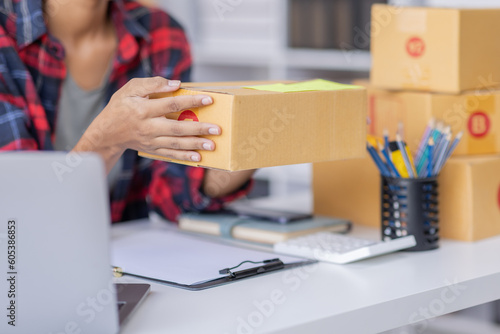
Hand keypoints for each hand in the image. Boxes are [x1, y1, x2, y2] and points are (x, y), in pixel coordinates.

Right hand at [74, 77, 219, 171]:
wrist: (107, 132)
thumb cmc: (121, 106)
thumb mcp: (131, 89)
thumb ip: (153, 83)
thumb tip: (176, 84)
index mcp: (143, 109)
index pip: (171, 104)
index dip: (191, 101)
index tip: (209, 99)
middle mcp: (148, 127)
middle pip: (177, 128)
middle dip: (198, 128)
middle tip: (217, 129)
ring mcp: (151, 141)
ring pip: (176, 144)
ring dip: (195, 144)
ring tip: (212, 145)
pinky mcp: (152, 150)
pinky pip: (170, 154)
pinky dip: (184, 157)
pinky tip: (198, 157)